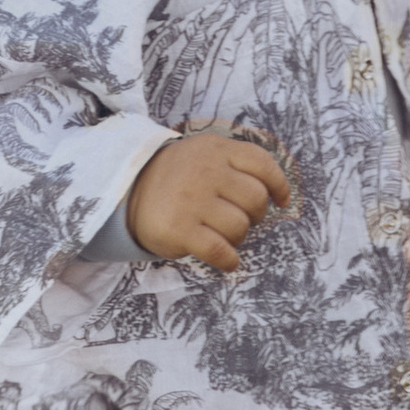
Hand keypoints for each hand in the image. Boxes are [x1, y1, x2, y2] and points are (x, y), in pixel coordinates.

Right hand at [125, 129, 292, 273]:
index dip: (278, 184)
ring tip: (220, 233)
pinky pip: (220, 250)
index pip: (262, 163)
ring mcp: (191, 199)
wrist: (128, 191)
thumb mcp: (204, 154)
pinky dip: (229, 260)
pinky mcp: (179, 228)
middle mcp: (205, 170)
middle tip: (239, 218)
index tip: (281, 200)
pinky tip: (226, 259)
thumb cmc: (178, 178)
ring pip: (240, 227)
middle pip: (256, 200)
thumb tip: (278, 193)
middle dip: (255, 215)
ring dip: (237, 238)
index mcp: (215, 149)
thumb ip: (237, 163)